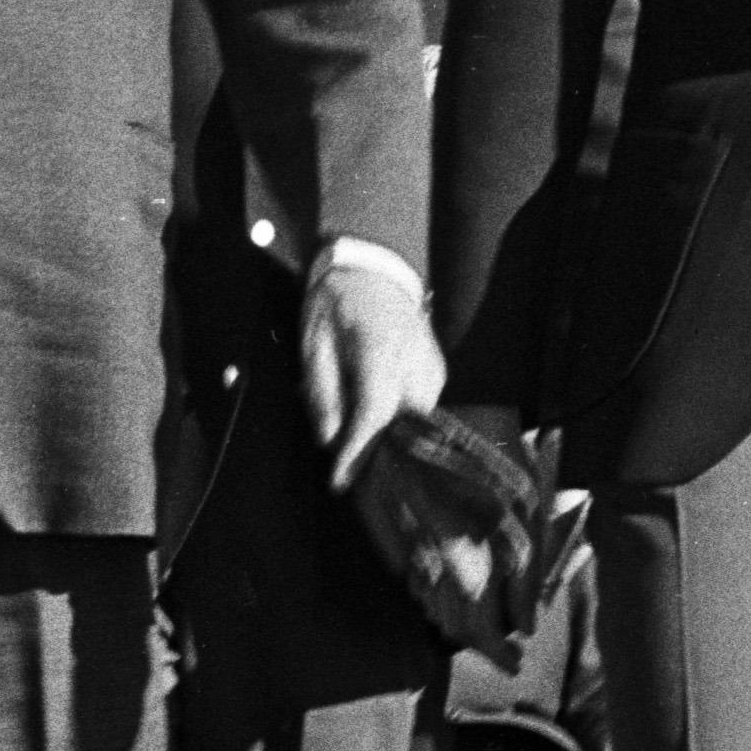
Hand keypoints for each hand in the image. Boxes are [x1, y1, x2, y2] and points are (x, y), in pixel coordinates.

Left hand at [300, 254, 447, 488]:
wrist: (375, 268)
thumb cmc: (336, 303)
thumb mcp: (313, 344)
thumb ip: (322, 393)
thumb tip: (328, 440)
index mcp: (381, 351)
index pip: (374, 415)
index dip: (357, 453)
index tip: (340, 483)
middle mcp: (416, 364)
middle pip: (402, 428)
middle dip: (376, 456)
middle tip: (350, 479)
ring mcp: (433, 370)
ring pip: (414, 425)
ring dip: (388, 441)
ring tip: (359, 449)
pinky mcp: (437, 374)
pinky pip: (419, 413)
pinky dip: (398, 424)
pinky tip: (377, 425)